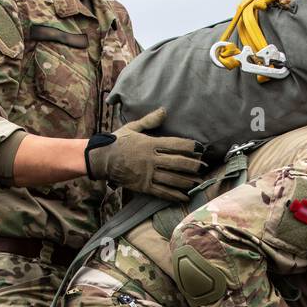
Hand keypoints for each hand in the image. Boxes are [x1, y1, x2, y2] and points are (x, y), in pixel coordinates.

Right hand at [86, 107, 203, 200]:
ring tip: (199, 182)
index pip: (175, 144)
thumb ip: (150, 120)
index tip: (200, 148)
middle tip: (204, 167)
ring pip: (172, 179)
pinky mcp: (143, 186)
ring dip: (187, 181)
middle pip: (177, 163)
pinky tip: (185, 196)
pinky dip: (175, 195)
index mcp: (150, 143)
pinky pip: (162, 192)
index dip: (190, 146)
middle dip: (193, 165)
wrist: (101, 159)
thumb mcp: (133, 127)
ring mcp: (147, 174)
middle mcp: (151, 159)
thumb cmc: (117, 141)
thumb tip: (164, 110)